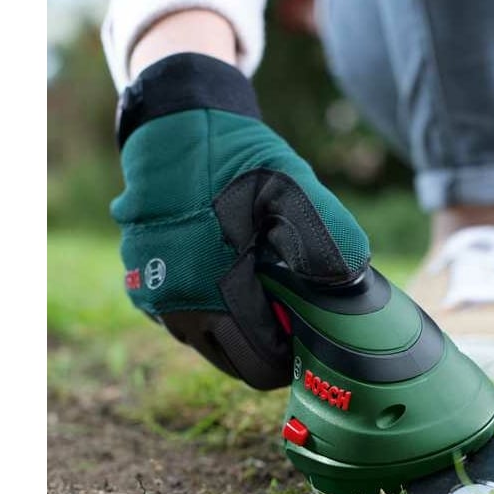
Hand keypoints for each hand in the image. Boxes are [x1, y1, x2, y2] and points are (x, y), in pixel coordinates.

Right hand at [112, 50, 369, 388]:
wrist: (173, 127)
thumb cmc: (235, 159)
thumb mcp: (292, 188)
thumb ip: (326, 236)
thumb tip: (352, 282)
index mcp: (217, 291)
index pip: (261, 365)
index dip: (291, 357)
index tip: (308, 336)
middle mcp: (179, 307)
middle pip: (235, 365)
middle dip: (267, 350)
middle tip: (290, 319)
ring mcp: (154, 300)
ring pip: (207, 346)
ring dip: (237, 334)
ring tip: (262, 295)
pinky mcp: (140, 288)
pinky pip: (184, 322)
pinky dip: (209, 314)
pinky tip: (228, 281)